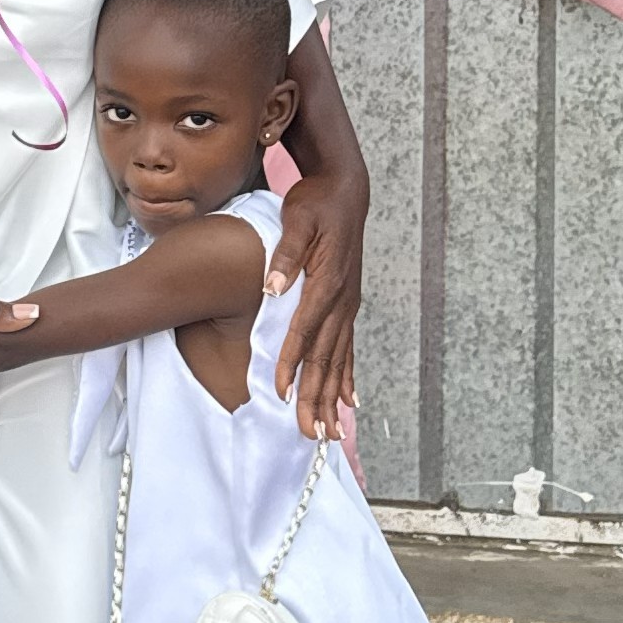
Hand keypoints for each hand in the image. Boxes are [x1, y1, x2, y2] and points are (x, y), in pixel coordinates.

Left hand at [268, 168, 366, 439]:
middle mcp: (342, 299)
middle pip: (327, 356)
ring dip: (332, 397)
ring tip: (330, 431)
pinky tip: (350, 401)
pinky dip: (347, 376)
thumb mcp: (298, 220)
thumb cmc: (315, 203)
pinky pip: (348, 348)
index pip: (306, 330)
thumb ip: (287, 254)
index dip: (292, 362)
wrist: (344, 189)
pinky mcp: (347, 303)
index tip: (280, 391)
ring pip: (339, 359)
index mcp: (328, 281)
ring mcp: (348, 304)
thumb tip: (272, 286)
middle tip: (310, 433)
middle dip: (316, 397)